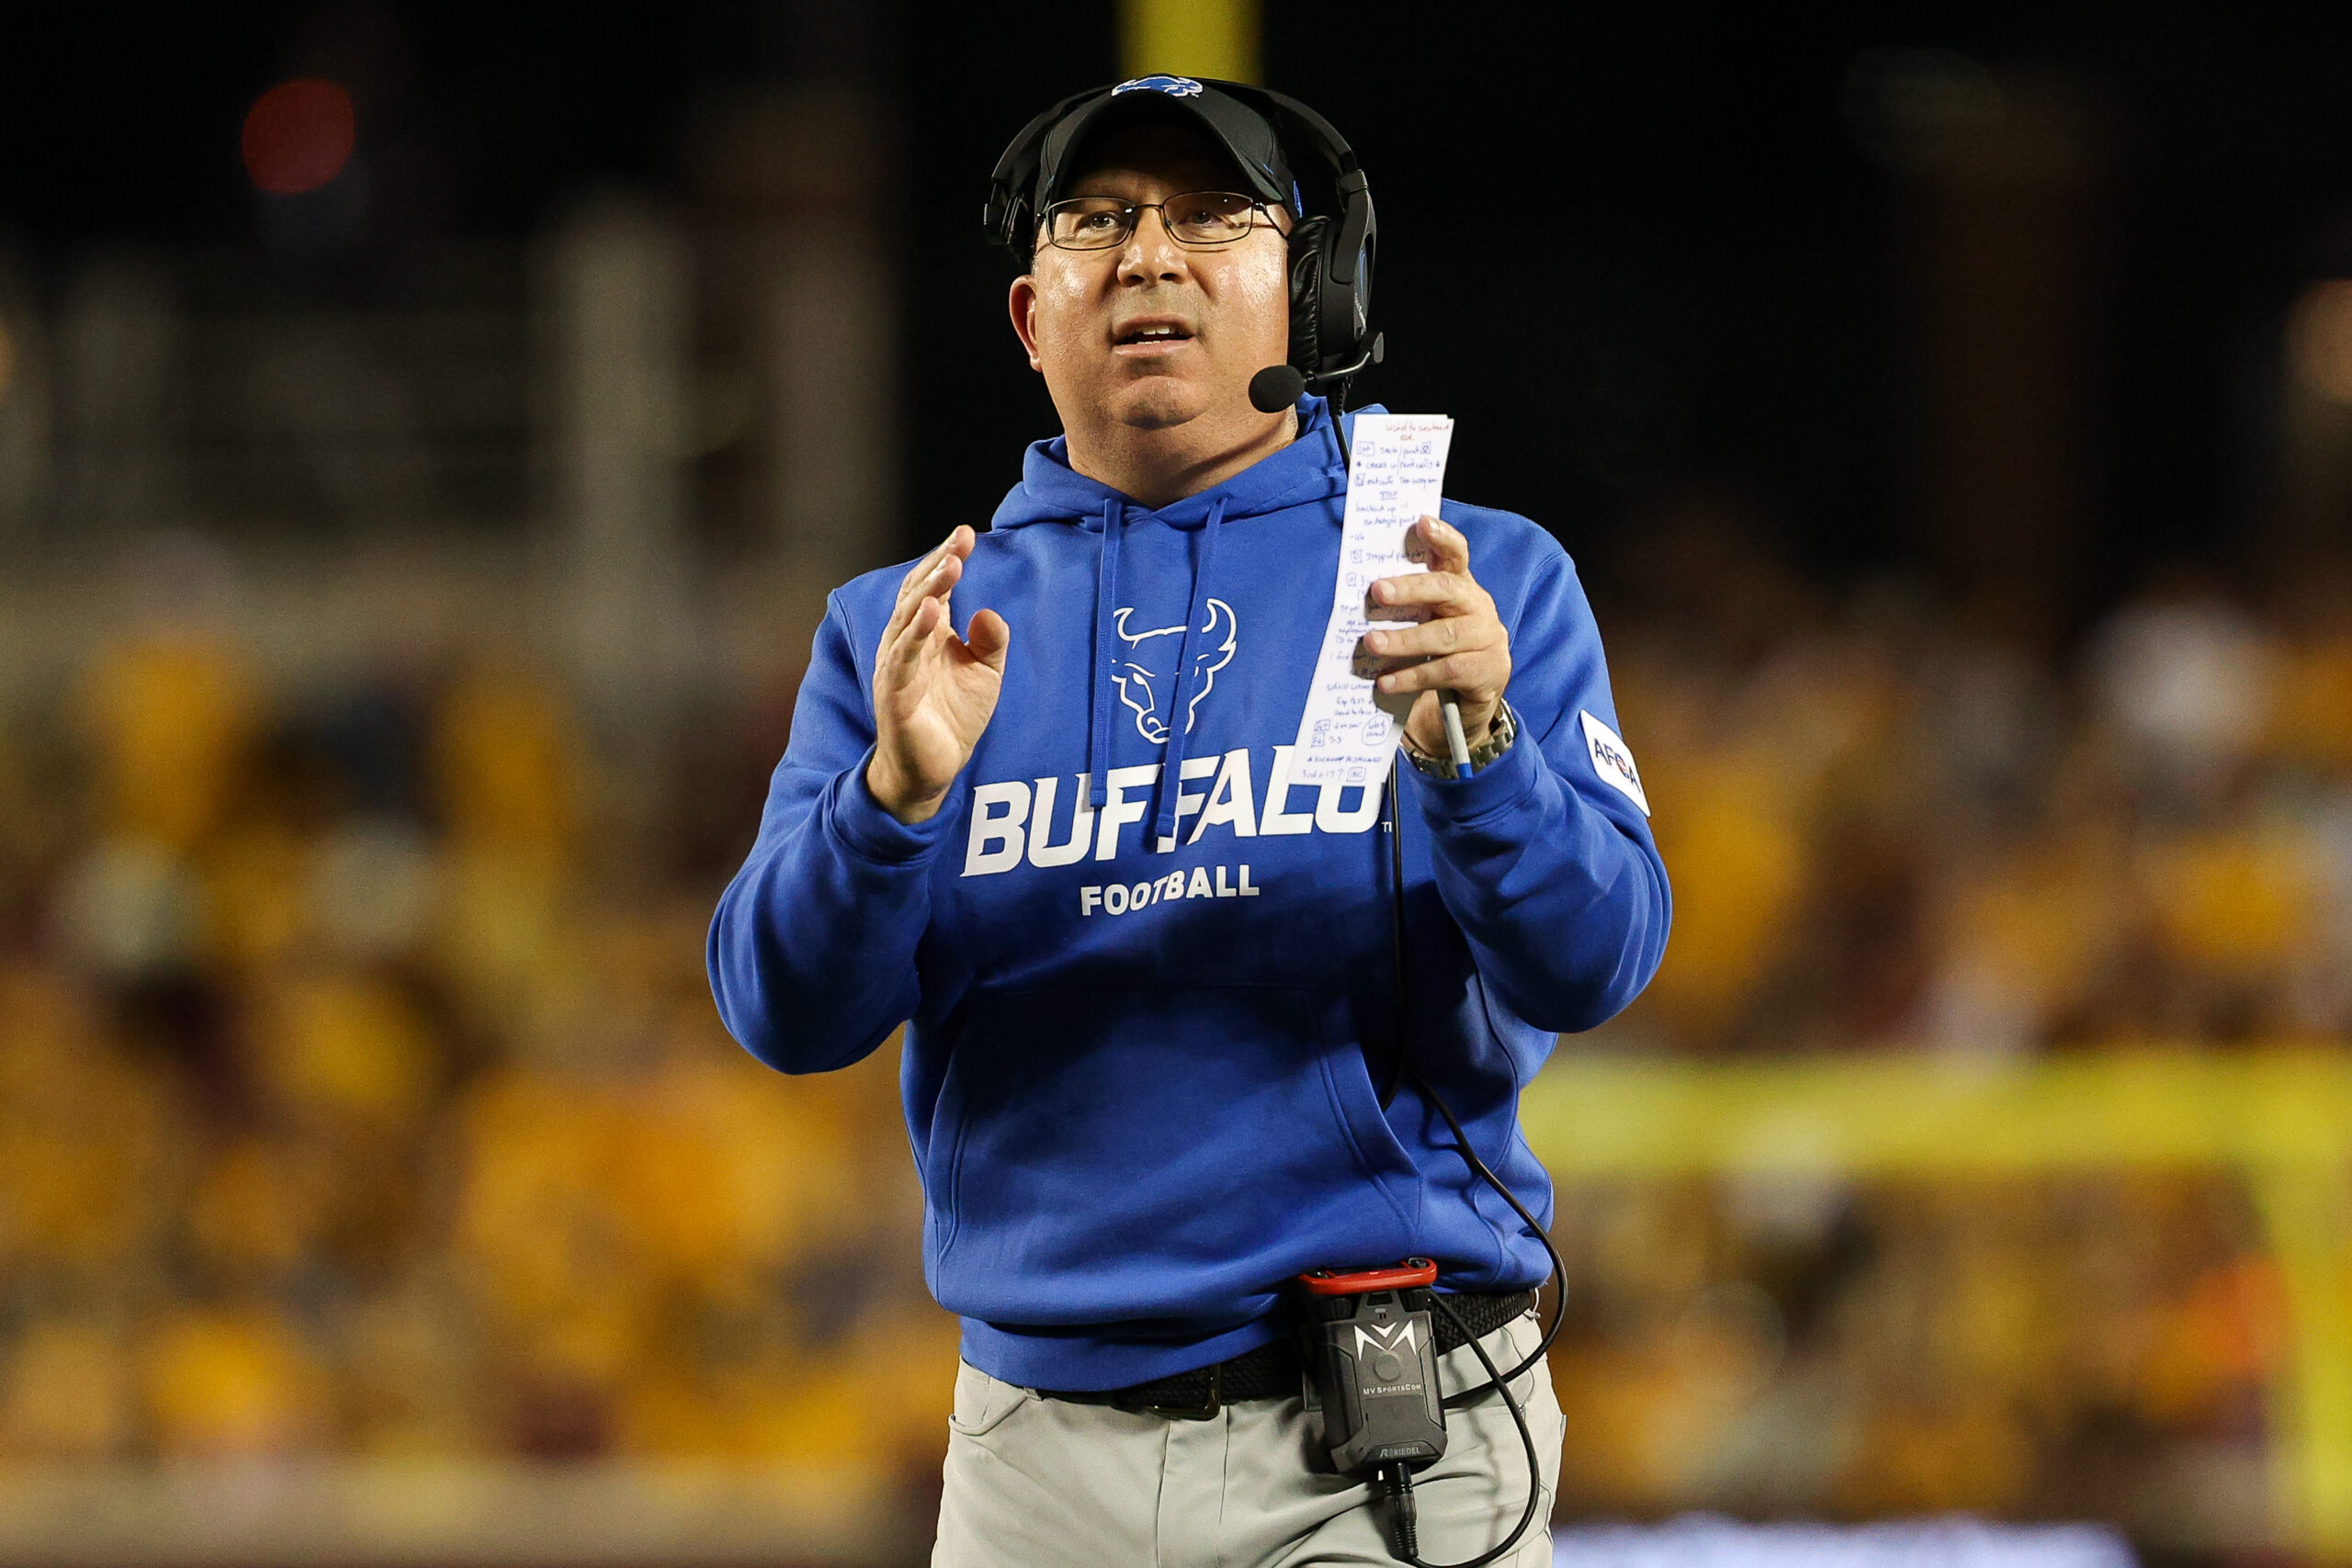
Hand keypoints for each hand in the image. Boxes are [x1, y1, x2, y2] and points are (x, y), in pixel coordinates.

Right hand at [866, 527, 1009, 823]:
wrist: (933, 769)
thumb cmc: (954, 716)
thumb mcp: (985, 673)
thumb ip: (991, 641)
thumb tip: (987, 611)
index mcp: (926, 633)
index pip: (934, 587)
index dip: (948, 559)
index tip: (967, 534)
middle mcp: (906, 643)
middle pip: (919, 594)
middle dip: (940, 565)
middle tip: (961, 541)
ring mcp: (897, 666)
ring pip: (909, 620)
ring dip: (929, 591)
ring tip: (950, 566)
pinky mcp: (894, 694)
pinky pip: (903, 659)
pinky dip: (916, 634)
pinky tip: (932, 612)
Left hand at [1362, 516, 1509, 755]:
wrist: (1479, 687)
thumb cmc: (1442, 643)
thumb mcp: (1430, 616)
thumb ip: (1409, 601)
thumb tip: (1361, 595)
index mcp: (1461, 584)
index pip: (1456, 554)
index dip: (1442, 537)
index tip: (1421, 523)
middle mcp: (1477, 605)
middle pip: (1446, 590)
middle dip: (1410, 589)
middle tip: (1377, 591)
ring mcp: (1485, 638)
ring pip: (1444, 635)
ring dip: (1404, 640)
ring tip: (1372, 643)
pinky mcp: (1486, 670)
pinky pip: (1445, 672)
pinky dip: (1412, 676)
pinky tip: (1386, 682)